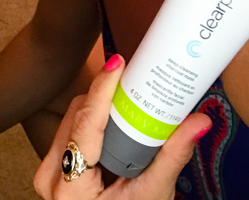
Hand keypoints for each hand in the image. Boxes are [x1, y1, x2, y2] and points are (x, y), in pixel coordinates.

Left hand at [34, 55, 210, 199]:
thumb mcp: (153, 195)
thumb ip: (173, 156)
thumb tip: (199, 122)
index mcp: (69, 187)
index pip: (85, 124)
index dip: (101, 89)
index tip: (117, 63)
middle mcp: (51, 174)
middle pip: (77, 115)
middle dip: (105, 94)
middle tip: (132, 78)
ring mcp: (49, 169)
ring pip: (72, 117)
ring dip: (99, 104)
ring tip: (126, 95)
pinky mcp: (54, 164)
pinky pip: (71, 128)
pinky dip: (93, 118)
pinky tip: (113, 113)